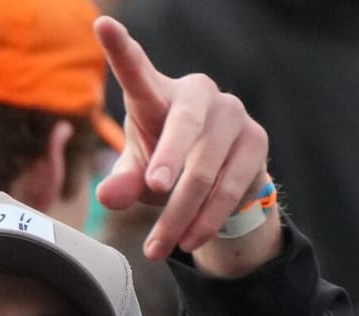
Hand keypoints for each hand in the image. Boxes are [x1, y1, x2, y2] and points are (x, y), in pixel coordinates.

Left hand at [93, 16, 270, 260]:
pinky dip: (207, 217)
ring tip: (158, 247)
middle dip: (169, 158)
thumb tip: (107, 197)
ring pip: (206, 167)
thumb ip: (121, 183)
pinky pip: (230, 185)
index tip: (101, 24)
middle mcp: (199, 95)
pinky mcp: (257, 141)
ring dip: (181, 213)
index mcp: (158, 94)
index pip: (137, 71)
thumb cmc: (165, 165)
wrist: (217, 181)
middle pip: (184, 124)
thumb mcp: (137, 174)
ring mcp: (233, 115)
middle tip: (153, 188)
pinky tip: (190, 239)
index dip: (120, 49)